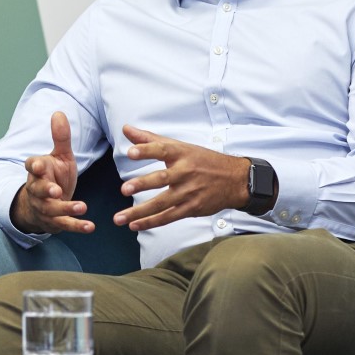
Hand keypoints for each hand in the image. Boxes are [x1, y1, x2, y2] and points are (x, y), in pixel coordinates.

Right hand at [10, 111, 93, 233]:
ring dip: (66, 209)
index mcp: (38, 170)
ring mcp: (44, 207)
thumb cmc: (54, 176)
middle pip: (38, 190)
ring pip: (51, 209)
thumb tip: (59, 112)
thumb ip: (60, 138)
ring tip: (82, 207)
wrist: (43, 205)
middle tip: (56, 191)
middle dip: (46, 190)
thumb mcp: (60, 157)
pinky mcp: (53, 221)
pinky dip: (77, 226)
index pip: (31, 166)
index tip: (39, 165)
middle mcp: (37, 189)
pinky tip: (90, 226)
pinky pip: (64, 224)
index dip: (34, 166)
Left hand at [112, 124, 250, 231]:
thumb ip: (150, 139)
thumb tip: (126, 129)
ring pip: (162, 203)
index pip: (162, 150)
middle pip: (162, 178)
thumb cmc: (203, 161)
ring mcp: (188, 192)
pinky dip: (152, 222)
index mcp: (181, 154)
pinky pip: (169, 217)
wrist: (235, 180)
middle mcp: (185, 172)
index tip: (131, 152)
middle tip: (124, 189)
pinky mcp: (191, 208)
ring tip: (120, 218)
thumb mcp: (180, 146)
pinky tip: (135, 225)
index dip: (146, 150)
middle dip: (143, 184)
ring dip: (140, 212)